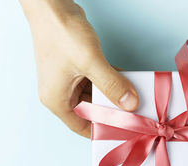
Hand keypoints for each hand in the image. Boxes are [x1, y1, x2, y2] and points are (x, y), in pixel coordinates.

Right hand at [20, 0, 138, 137]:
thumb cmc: (60, 33)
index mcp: (57, 100)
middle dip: (112, 111)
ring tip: (135, 98)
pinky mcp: (77, 69)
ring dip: (114, 96)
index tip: (124, 131)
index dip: (103, 130)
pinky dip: (111, 82)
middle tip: (135, 114)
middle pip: (91, 112)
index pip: (82, 126)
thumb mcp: (90, 62)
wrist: (52, 5)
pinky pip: (97, 82)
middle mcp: (62, 93)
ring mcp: (69, 81)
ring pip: (96, 96)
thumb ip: (112, 85)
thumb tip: (130, 104)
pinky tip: (127, 82)